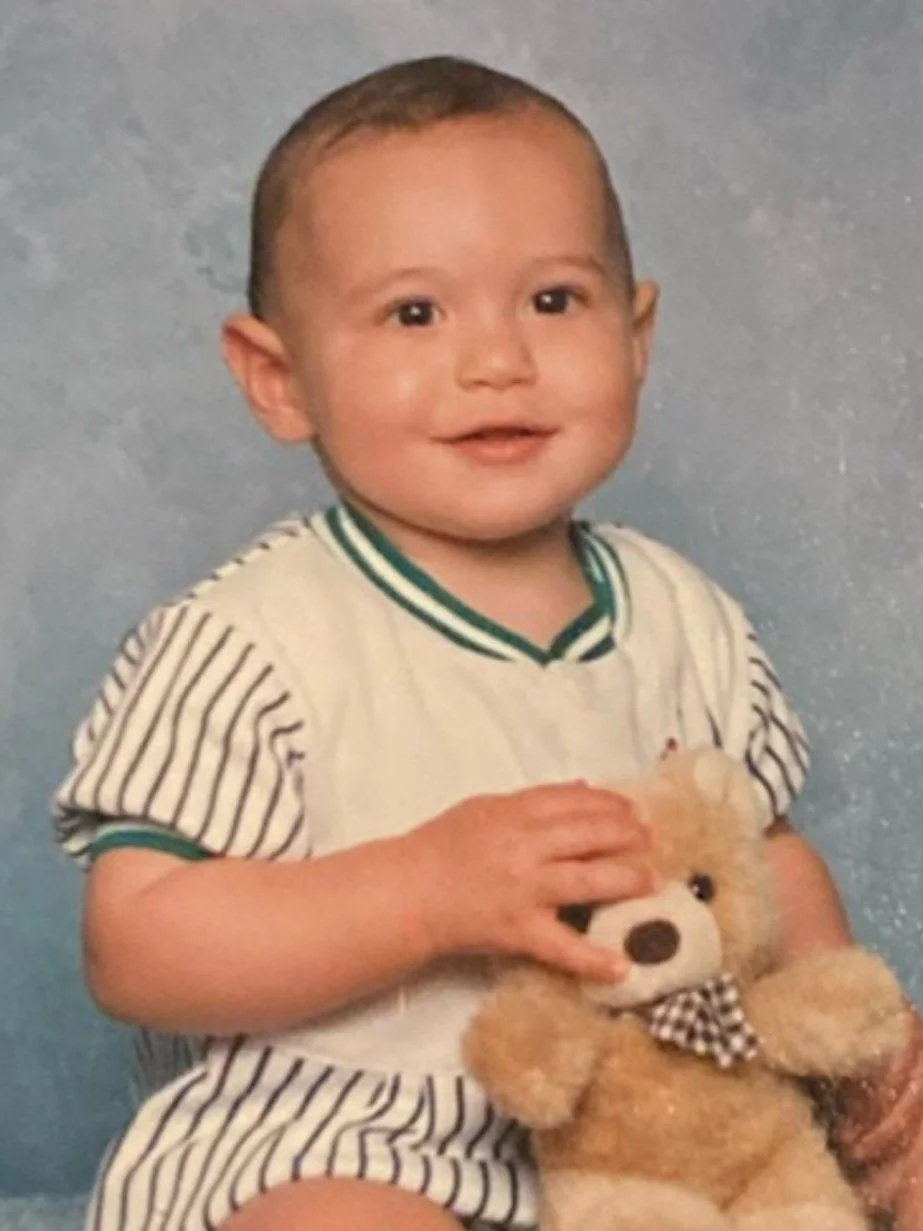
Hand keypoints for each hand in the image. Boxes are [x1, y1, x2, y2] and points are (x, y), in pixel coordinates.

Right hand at [406, 781, 652, 979]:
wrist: (408, 892)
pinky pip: (563, 947)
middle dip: (628, 836)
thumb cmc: (441, 846)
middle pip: (590, 835)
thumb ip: (533, 800)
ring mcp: (526, 890)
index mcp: (515, 812)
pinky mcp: (520, 930)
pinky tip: (623, 966)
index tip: (632, 809)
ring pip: (589, 882)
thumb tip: (582, 789)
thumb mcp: (484, 808)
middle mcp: (526, 847)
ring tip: (650, 882)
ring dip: (627, 880)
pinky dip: (594, 959)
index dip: (610, 803)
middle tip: (651, 841)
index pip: (574, 801)